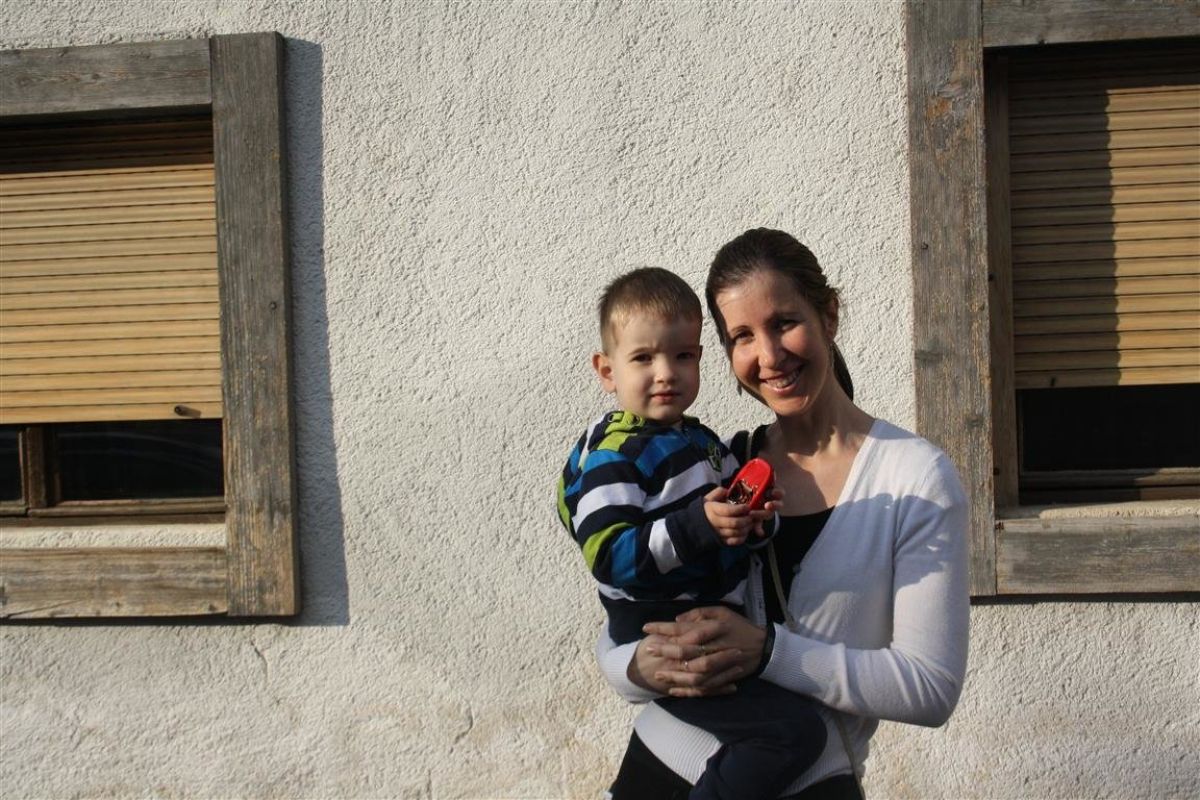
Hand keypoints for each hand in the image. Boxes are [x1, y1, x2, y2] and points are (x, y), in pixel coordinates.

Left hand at [641, 606, 767, 696]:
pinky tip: (674, 690)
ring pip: (694, 673)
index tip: (647, 628)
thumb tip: (677, 620)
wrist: (764, 647)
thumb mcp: (722, 612)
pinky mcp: (724, 679)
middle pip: (687, 650)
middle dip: (665, 650)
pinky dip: (688, 690)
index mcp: (715, 628)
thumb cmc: (740, 626)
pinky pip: (704, 688)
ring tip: (658, 675)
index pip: (684, 629)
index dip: (664, 629)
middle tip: (649, 650)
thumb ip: (699, 614)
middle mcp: (716, 646)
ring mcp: (720, 665)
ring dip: (675, 674)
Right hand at [702, 486, 758, 545]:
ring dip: (746, 528)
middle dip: (746, 519)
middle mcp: (714, 522)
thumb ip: (719, 492)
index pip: (728, 510)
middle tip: (751, 515)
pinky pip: (735, 541)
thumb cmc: (708, 508)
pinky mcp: (721, 541)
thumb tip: (728, 492)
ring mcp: (718, 533)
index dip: (740, 509)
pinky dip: (743, 537)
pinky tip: (745, 531)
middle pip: (734, 523)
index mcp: (712, 509)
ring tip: (750, 522)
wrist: (697, 523)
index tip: (747, 507)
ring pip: (736, 533)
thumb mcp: (710, 497)